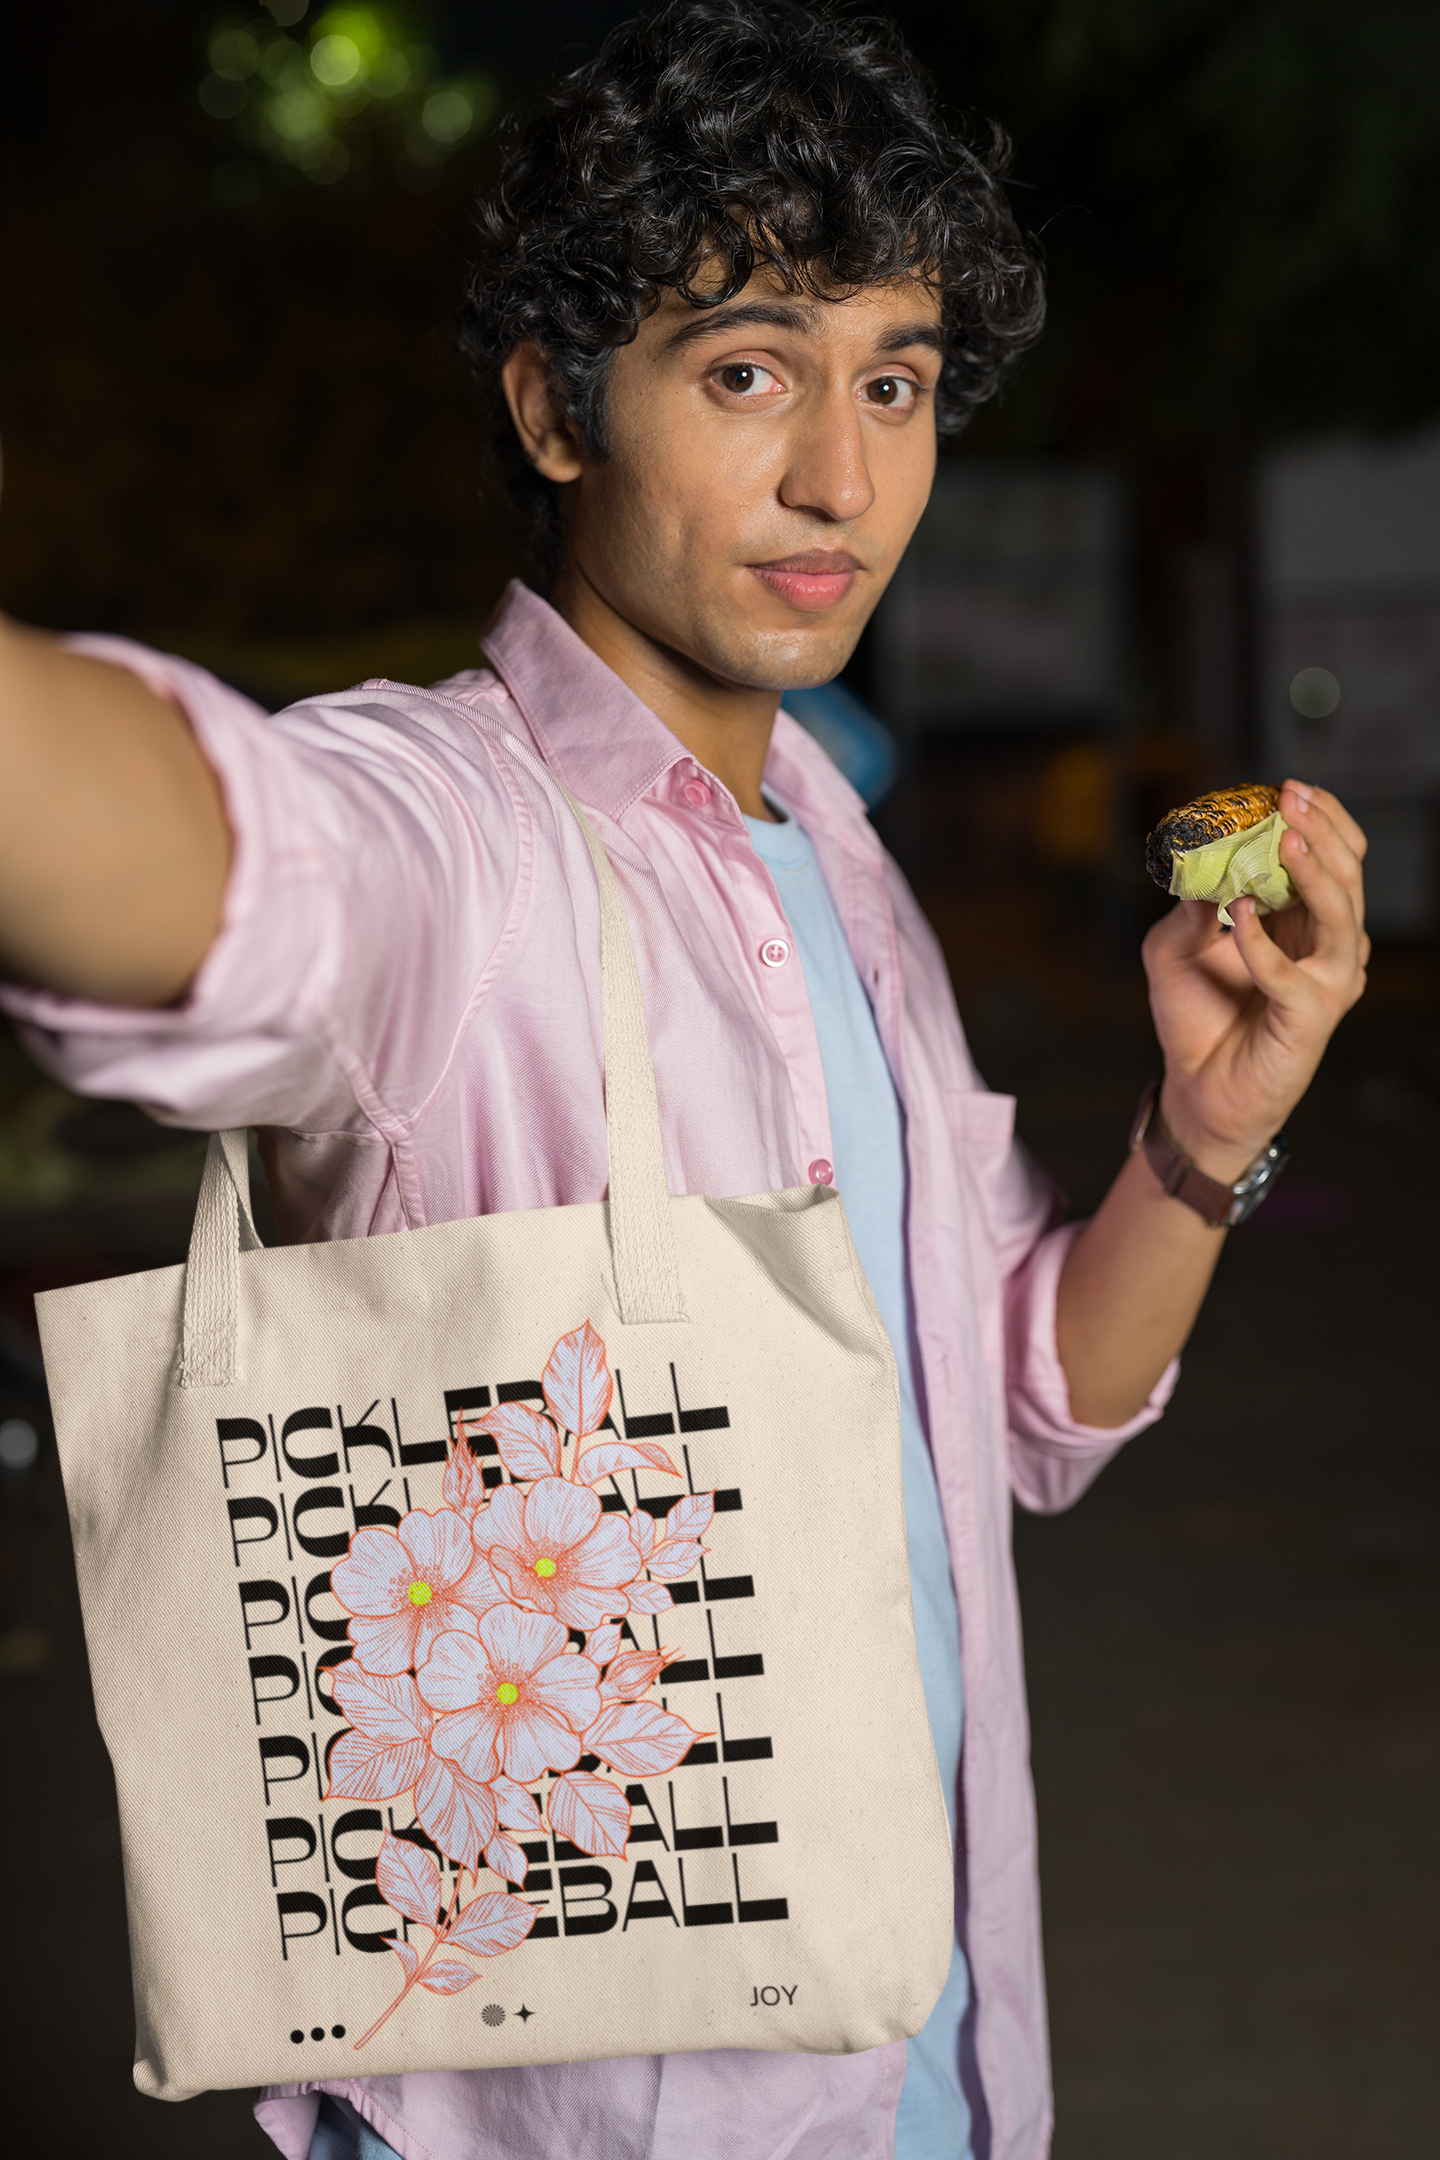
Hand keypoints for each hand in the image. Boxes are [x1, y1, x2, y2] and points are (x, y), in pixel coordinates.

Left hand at [1141, 780, 1368, 1180]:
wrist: (1196, 1090)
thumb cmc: (1195, 1016)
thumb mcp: (1173, 948)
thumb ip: (1188, 906)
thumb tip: (1200, 866)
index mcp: (1306, 920)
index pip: (1335, 856)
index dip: (1320, 817)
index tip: (1285, 787)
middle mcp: (1328, 946)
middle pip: (1348, 874)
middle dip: (1321, 829)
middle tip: (1289, 797)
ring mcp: (1327, 982)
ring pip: (1342, 915)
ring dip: (1311, 873)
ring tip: (1284, 839)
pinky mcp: (1311, 1019)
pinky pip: (1292, 975)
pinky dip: (1263, 943)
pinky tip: (1237, 914)